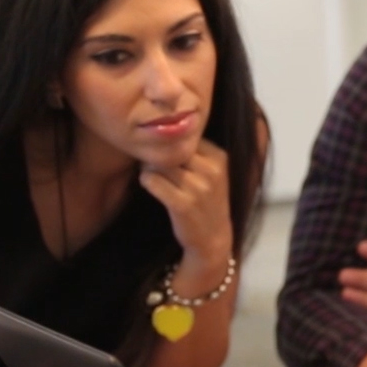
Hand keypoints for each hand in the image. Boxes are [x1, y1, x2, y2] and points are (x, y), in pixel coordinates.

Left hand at [139, 139, 232, 263]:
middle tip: (154, 165)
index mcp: (219, 157)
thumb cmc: (206, 200)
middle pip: (170, 148)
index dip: (169, 144)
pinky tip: (152, 187)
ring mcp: (199, 189)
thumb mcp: (210, 172)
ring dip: (150, 169)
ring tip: (155, 178)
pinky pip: (152, 181)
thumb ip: (193, 152)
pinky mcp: (184, 205)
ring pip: (158, 163)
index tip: (166, 155)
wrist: (213, 237)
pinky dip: (147, 182)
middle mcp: (212, 170)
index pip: (184, 137)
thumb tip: (161, 128)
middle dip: (158, 155)